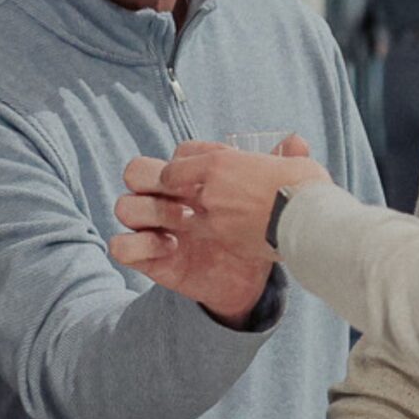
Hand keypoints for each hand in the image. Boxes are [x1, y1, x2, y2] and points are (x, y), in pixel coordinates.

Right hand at [109, 138, 329, 324]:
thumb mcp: (269, 200)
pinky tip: (172, 246)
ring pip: (125, 206)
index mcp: (195, 179)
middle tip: (185, 195)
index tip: (218, 175)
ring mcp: (155, 227)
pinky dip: (139, 244)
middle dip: (152, 177)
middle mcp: (170, 199)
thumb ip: (283, 167)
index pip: (177, 155)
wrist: (249, 277)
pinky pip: (122, 246)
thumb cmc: (256, 231)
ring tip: (184, 223)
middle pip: (137, 171)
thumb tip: (295, 141)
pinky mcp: (150, 258)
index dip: (192, 161)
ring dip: (149, 211)